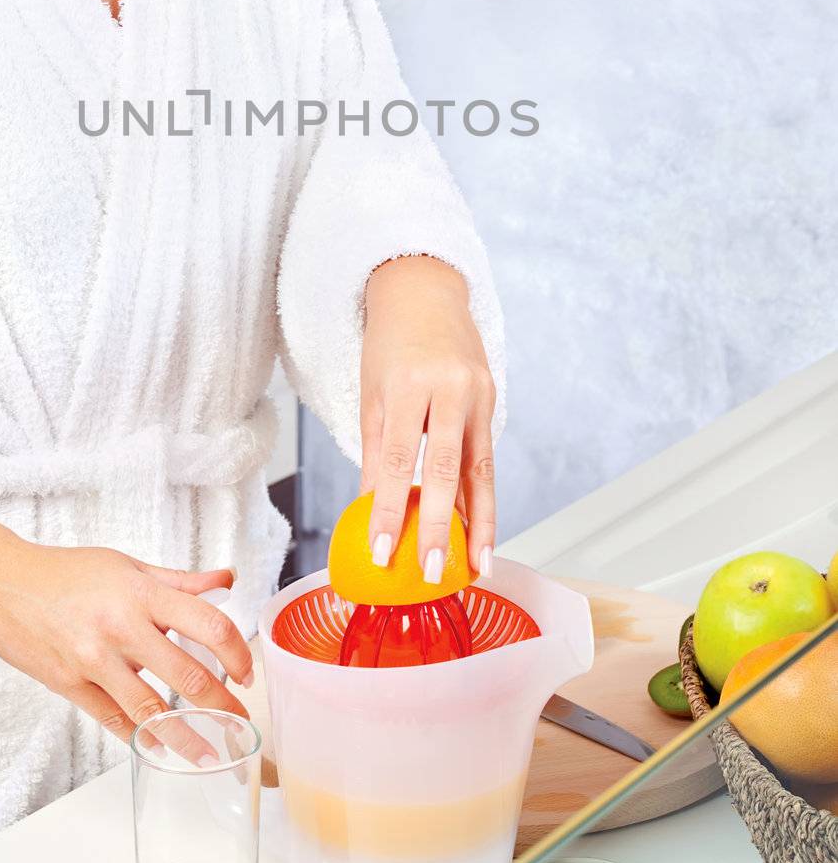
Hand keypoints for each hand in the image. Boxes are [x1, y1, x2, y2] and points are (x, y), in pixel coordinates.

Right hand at [0, 538, 253, 765]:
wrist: (2, 582)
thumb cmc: (67, 572)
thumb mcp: (127, 566)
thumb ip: (179, 580)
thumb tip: (225, 580)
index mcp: (141, 593)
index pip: (207, 623)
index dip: (236, 652)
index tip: (245, 671)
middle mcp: (121, 627)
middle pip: (187, 675)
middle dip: (221, 704)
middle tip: (238, 721)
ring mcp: (93, 659)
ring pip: (151, 709)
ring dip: (185, 736)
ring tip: (209, 752)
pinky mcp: (69, 684)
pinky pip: (113, 719)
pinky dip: (140, 736)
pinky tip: (159, 746)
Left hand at [359, 255, 496, 580]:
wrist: (424, 291)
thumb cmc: (389, 344)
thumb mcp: (371, 392)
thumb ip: (375, 453)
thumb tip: (370, 510)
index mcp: (409, 384)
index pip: (398, 460)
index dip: (391, 509)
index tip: (383, 552)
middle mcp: (449, 389)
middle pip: (447, 470)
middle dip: (442, 527)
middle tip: (435, 571)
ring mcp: (477, 393)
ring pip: (481, 468)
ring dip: (482, 522)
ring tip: (479, 565)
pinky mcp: (493, 398)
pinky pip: (487, 455)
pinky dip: (484, 494)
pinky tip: (482, 527)